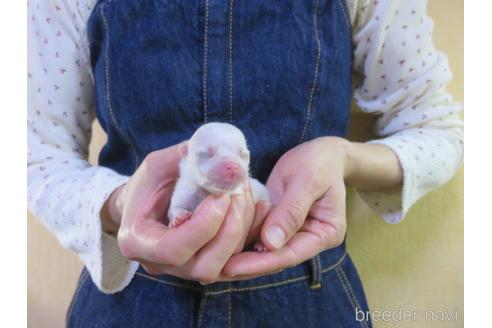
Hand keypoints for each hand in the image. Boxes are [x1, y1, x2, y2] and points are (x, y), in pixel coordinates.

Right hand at [102, 143, 258, 282]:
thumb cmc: (148, 183)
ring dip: (243, 230)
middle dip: (229, 231)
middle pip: (204, 267)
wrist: (142, 206)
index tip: (221, 197)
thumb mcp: (160, 163)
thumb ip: (190, 160)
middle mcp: (160, 264)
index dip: (202, 227)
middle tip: (238, 194)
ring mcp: (184, 271)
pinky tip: (258, 208)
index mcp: (138, 241)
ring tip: (244, 194)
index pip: (172, 250)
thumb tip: (227, 159)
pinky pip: (237, 264)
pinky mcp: (206, 266)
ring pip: (225, 268)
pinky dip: (251, 236)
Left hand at [223, 137, 349, 277]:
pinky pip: (260, 234)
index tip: (233, 266)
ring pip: (265, 250)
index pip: (290, 254)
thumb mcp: (307, 180)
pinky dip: (242, 236)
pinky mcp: (279, 224)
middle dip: (247, 263)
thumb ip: (290, 211)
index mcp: (325, 233)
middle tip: (216, 267)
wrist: (321, 152)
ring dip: (242, 253)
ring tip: (214, 257)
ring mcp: (294, 233)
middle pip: (276, 257)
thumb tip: (271, 243)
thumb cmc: (318, 162)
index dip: (261, 262)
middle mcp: (310, 239)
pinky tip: (221, 238)